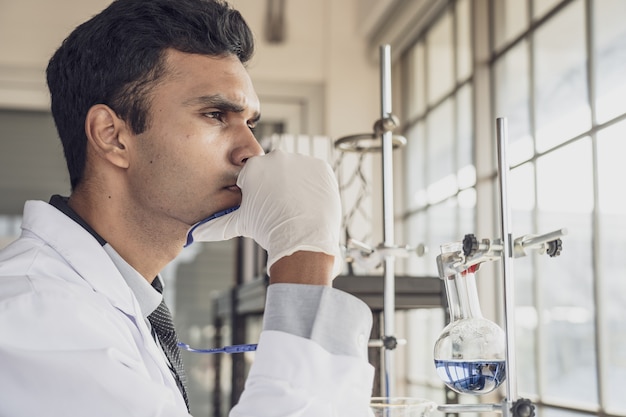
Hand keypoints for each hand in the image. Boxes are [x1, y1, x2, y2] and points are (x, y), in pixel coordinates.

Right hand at [188, 150, 342, 277]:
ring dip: (297, 185)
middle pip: (277, 172)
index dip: (261, 194)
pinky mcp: (321, 167)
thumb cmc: (269, 231)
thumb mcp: (240, 224)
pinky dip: (314, 186)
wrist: (302, 240)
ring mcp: (301, 160)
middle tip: (283, 209)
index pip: (256, 176)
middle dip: (279, 187)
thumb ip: (216, 224)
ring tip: (297, 207)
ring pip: (297, 172)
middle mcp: (276, 157)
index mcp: (253, 167)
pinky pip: (316, 174)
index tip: (267, 207)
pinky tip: (310, 202)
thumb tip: (193, 234)